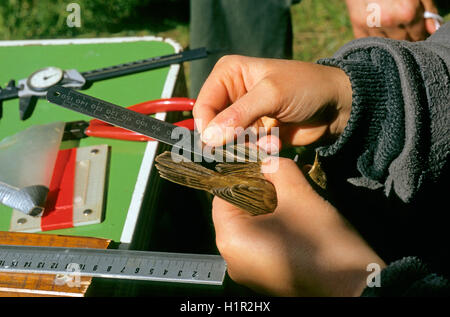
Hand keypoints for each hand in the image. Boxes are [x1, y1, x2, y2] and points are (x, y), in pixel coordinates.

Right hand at [193, 55, 351, 147]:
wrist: (336, 106)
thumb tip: (209, 137)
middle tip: (249, 143)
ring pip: (228, 141)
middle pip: (213, 125)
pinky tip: (277, 142)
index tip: (216, 144)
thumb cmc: (306, 87)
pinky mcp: (255, 134)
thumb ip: (239, 115)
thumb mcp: (272, 94)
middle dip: (229, 139)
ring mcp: (243, 117)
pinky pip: (246, 149)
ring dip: (249, 145)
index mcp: (229, 74)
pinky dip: (260, 149)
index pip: (204, 104)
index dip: (207, 126)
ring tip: (269, 140)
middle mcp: (232, 94)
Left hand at [213, 157, 385, 295]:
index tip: (264, 166)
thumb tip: (268, 161)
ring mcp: (247, 271)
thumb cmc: (324, 243)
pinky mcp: (264, 276)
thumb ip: (278, 169)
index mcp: (231, 239)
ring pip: (250, 226)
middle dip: (259, 191)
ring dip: (268, 207)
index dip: (243, 176)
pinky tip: (295, 219)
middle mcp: (232, 259)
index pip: (223, 195)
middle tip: (282, 180)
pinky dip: (273, 226)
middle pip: (236, 211)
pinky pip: (260, 242)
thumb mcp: (300, 195)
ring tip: (292, 197)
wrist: (355, 288)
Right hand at [346, 0, 438, 40]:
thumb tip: (432, 30)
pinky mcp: (357, 24)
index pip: (418, 35)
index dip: (421, 34)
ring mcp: (370, 24)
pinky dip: (374, 40)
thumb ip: (428, 8)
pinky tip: (378, 30)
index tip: (418, 30)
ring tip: (392, 27)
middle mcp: (388, 20)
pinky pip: (367, 41)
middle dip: (406, 37)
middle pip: (402, 42)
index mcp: (407, 12)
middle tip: (405, 28)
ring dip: (390, 40)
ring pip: (385, 44)